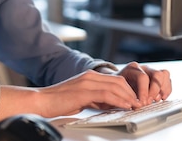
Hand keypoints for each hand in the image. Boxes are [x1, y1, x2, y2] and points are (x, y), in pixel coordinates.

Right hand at [0, 70, 142, 118]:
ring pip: (115, 86)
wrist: (41, 101)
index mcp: (89, 76)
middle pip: (118, 81)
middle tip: (140, 103)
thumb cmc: (58, 101)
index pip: (115, 80)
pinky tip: (125, 106)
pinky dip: (119, 100)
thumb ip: (96, 99)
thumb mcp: (82, 99)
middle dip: (132, 92)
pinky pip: (107, 94)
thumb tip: (111, 105)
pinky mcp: (84, 91)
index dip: (128, 90)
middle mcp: (90, 76)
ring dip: (128, 97)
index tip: (135, 100)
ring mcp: (87, 82)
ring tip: (136, 105)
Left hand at [116, 62, 171, 105]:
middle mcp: (144, 67)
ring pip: (164, 74)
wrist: (118, 83)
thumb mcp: (119, 89)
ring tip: (157, 100)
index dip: (144, 91)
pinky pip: (168, 79)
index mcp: (132, 68)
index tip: (142, 103)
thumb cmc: (119, 87)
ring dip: (163, 89)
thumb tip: (137, 105)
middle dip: (154, 90)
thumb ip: (127, 95)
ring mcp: (152, 70)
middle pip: (156, 74)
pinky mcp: (158, 77)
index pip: (142, 77)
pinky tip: (162, 98)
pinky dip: (167, 89)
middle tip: (149, 102)